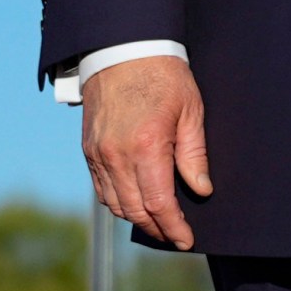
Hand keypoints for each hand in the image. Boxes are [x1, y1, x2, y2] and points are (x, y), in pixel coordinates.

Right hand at [81, 55, 211, 248]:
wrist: (123, 50)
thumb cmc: (164, 77)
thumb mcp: (191, 111)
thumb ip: (194, 154)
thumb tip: (201, 190)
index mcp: (147, 146)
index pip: (160, 202)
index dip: (173, 226)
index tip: (185, 239)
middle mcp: (117, 155)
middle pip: (135, 209)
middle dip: (157, 227)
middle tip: (175, 235)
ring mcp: (99, 154)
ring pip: (115, 203)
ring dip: (137, 217)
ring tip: (159, 221)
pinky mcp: (89, 150)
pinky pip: (101, 189)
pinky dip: (118, 202)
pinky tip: (135, 201)